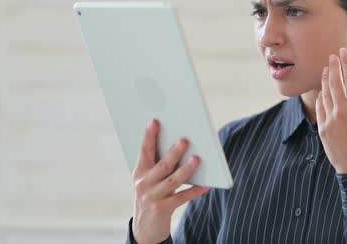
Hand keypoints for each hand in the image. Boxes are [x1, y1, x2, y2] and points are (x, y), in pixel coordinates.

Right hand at [132, 119, 209, 243]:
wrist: (145, 226)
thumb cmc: (152, 193)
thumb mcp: (150, 178)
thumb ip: (159, 163)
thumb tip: (181, 143)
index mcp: (140, 171)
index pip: (144, 151)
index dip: (149, 136)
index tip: (155, 121)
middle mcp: (144, 183)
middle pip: (162, 165)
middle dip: (173, 152)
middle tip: (185, 140)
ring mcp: (152, 197)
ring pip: (172, 180)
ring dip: (186, 169)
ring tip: (197, 159)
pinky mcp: (163, 209)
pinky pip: (182, 197)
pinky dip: (194, 190)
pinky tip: (206, 185)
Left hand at [315, 48, 346, 173]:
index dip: (346, 63)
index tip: (342, 52)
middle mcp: (342, 111)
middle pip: (335, 83)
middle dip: (334, 67)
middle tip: (332, 55)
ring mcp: (330, 119)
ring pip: (325, 94)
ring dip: (325, 79)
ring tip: (326, 69)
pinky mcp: (322, 128)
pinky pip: (320, 108)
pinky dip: (321, 97)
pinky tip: (322, 91)